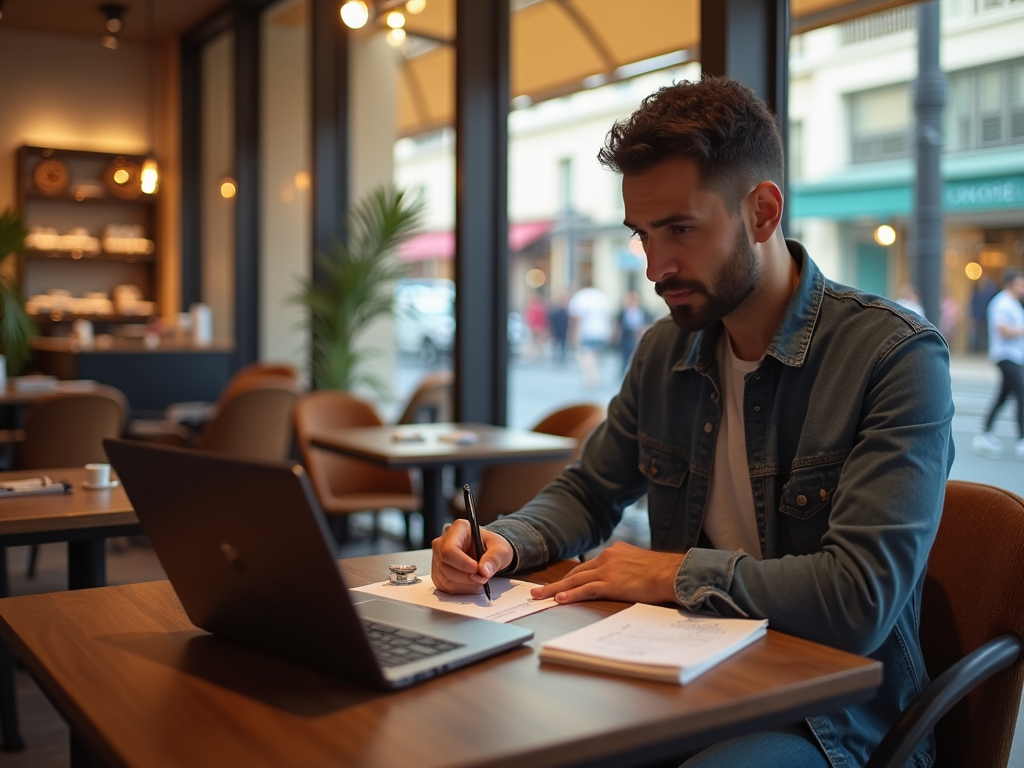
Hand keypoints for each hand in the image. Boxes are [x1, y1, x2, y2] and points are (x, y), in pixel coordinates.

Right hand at [431, 519, 512, 594]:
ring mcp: (438, 558)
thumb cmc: (492, 547)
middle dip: (466, 577)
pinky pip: (445, 587)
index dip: (462, 563)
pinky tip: (472, 585)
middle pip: (446, 566)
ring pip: (445, 579)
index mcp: (458, 529)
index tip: (477, 570)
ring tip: (479, 580)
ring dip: (465, 585)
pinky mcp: (438, 574)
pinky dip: (461, 590)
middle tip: (483, 578)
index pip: (449, 549)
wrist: (489, 554)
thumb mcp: (501, 549)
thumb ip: (494, 558)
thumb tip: (484, 571)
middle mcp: (443, 542)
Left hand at [529, 542, 683, 604]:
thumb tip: (625, 577)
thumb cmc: (663, 572)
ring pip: (575, 581)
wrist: (673, 572)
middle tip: (538, 591)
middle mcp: (608, 558)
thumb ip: (627, 567)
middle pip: (576, 573)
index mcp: (615, 552)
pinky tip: (559, 599)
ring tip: (539, 597)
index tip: (561, 583)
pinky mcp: (611, 583)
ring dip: (555, 590)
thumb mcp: (641, 563)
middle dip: (557, 583)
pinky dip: (571, 595)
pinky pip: (586, 590)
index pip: (588, 566)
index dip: (572, 576)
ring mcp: (608, 570)